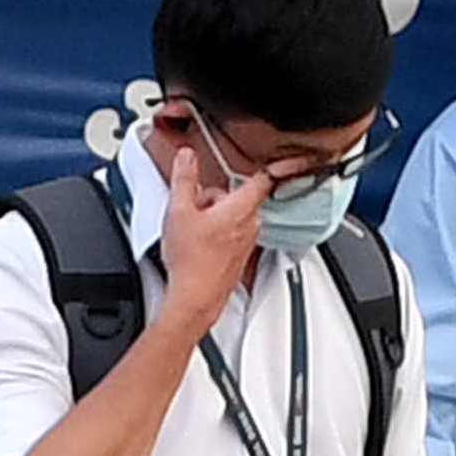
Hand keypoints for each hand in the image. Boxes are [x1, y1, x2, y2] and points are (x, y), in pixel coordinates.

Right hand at [143, 113, 269, 336]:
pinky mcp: (240, 257)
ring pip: (234, 217)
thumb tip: (187, 158)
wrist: (195, 298)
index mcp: (241, 208)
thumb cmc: (191, 262)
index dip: (267, 164)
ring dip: (216, 217)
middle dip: (216, 197)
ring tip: (194, 229)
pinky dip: (218, 234)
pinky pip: (232, 235)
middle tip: (195, 208)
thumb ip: (183, 178)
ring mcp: (247, 242)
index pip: (261, 178)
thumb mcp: (178, 210)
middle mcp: (250, 225)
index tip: (276, 158)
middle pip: (237, 197)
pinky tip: (199, 245)